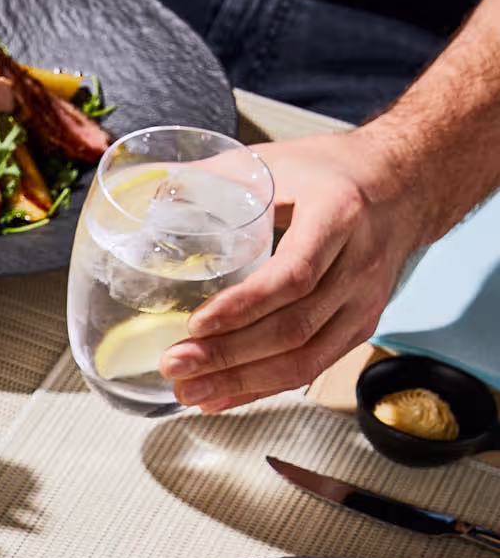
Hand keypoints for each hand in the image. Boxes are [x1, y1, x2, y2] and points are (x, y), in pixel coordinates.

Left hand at [159, 131, 424, 411]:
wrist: (403, 185)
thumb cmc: (332, 173)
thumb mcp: (277, 160)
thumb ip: (216, 178)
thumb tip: (154, 199)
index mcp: (337, 216)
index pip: (292, 275)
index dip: (243, 307)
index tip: (196, 323)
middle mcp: (358, 266)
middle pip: (293, 328)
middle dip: (228, 356)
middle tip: (175, 365)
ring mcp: (363, 304)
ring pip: (304, 359)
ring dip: (240, 382)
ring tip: (188, 390)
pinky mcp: (359, 328)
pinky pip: (310, 368)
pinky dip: (261, 388)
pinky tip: (221, 397)